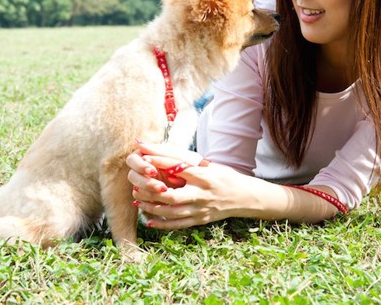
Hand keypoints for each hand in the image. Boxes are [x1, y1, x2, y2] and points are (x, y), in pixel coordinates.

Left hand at [126, 141, 245, 229]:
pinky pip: (178, 224)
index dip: (160, 162)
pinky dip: (162, 224)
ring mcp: (201, 209)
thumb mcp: (210, 166)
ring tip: (138, 201)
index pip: (179, 168)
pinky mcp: (200, 220)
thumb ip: (189, 164)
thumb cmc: (224, 177)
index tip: (144, 156)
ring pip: (172, 212)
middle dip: (151, 192)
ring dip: (152, 208)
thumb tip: (165, 156)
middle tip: (136, 185)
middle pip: (172, 196)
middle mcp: (202, 194)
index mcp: (204, 176)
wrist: (244, 197)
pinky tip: (149, 220)